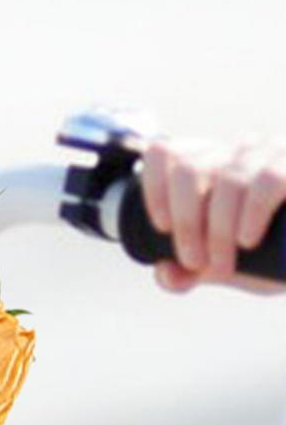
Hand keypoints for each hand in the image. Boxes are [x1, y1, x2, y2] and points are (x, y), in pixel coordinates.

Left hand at [141, 134, 285, 294]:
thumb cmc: (271, 252)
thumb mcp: (226, 262)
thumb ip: (190, 271)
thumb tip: (166, 274)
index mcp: (210, 162)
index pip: (163, 152)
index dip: (153, 187)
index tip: (162, 228)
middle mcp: (237, 150)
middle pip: (188, 171)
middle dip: (185, 223)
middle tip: (193, 261)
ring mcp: (271, 153)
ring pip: (227, 180)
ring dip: (218, 230)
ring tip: (223, 265)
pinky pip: (268, 181)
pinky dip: (251, 214)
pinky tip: (247, 240)